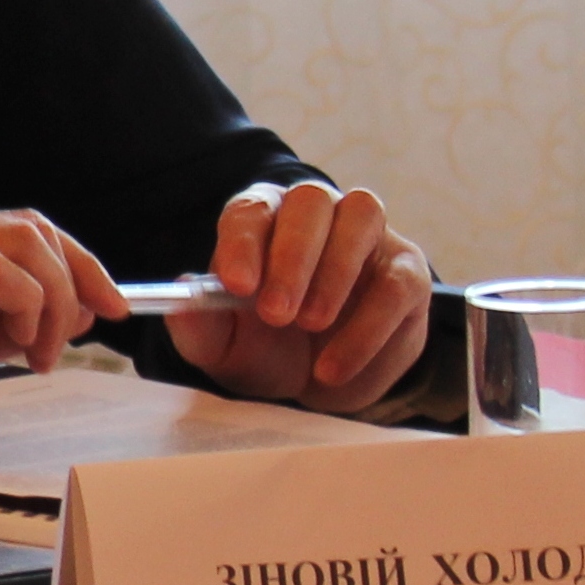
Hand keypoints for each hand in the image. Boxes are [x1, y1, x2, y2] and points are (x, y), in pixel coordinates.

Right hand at [0, 209, 124, 437]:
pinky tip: (17, 345)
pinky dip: (28, 307)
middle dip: (81, 273)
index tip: (102, 303)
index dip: (72, 260)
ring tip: (39, 350)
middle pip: (30, 226)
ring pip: (24, 242)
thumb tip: (65, 318)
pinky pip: (0, 272)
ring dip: (55, 298)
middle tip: (93, 325)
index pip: (15, 229)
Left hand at [161, 181, 432, 414]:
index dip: (243, 243)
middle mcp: (316, 215)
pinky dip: (366, 327)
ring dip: (334, 271)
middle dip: (292, 255)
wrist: (321, 382)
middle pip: (309, 201)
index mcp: (262, 223)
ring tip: (310, 326)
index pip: (250, 211)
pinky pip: (397, 283)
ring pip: (361, 216)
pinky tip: (333, 366)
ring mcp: (367, 236)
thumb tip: (179, 288)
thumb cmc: (264, 351)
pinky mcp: (406, 271)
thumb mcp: (222, 349)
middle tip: (277, 314)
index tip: (235, 286)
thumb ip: (196, 325)